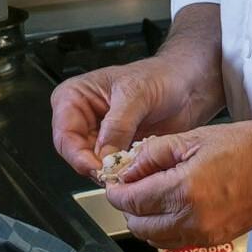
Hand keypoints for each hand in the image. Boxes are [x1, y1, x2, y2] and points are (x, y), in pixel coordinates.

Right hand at [49, 54, 219, 179]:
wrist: (187, 85)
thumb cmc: (160, 77)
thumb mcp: (136, 95)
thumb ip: (118, 125)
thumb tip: (105, 153)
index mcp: (74, 97)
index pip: (64, 134)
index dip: (78, 155)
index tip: (97, 166)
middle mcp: (82, 118)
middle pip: (75, 154)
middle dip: (95, 165)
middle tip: (114, 174)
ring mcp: (99, 135)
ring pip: (93, 164)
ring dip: (110, 170)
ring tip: (129, 169)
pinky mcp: (116, 149)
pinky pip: (112, 168)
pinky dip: (123, 171)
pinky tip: (136, 168)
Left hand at [102, 120, 251, 249]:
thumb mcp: (196, 137)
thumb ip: (154, 154)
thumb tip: (128, 169)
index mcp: (184, 190)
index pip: (131, 201)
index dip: (116, 191)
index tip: (115, 181)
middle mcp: (192, 219)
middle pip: (138, 224)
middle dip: (128, 206)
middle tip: (131, 185)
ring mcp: (205, 235)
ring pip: (155, 238)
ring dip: (145, 219)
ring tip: (151, 195)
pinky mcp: (217, 240)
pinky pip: (176, 242)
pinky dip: (165, 228)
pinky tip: (172, 207)